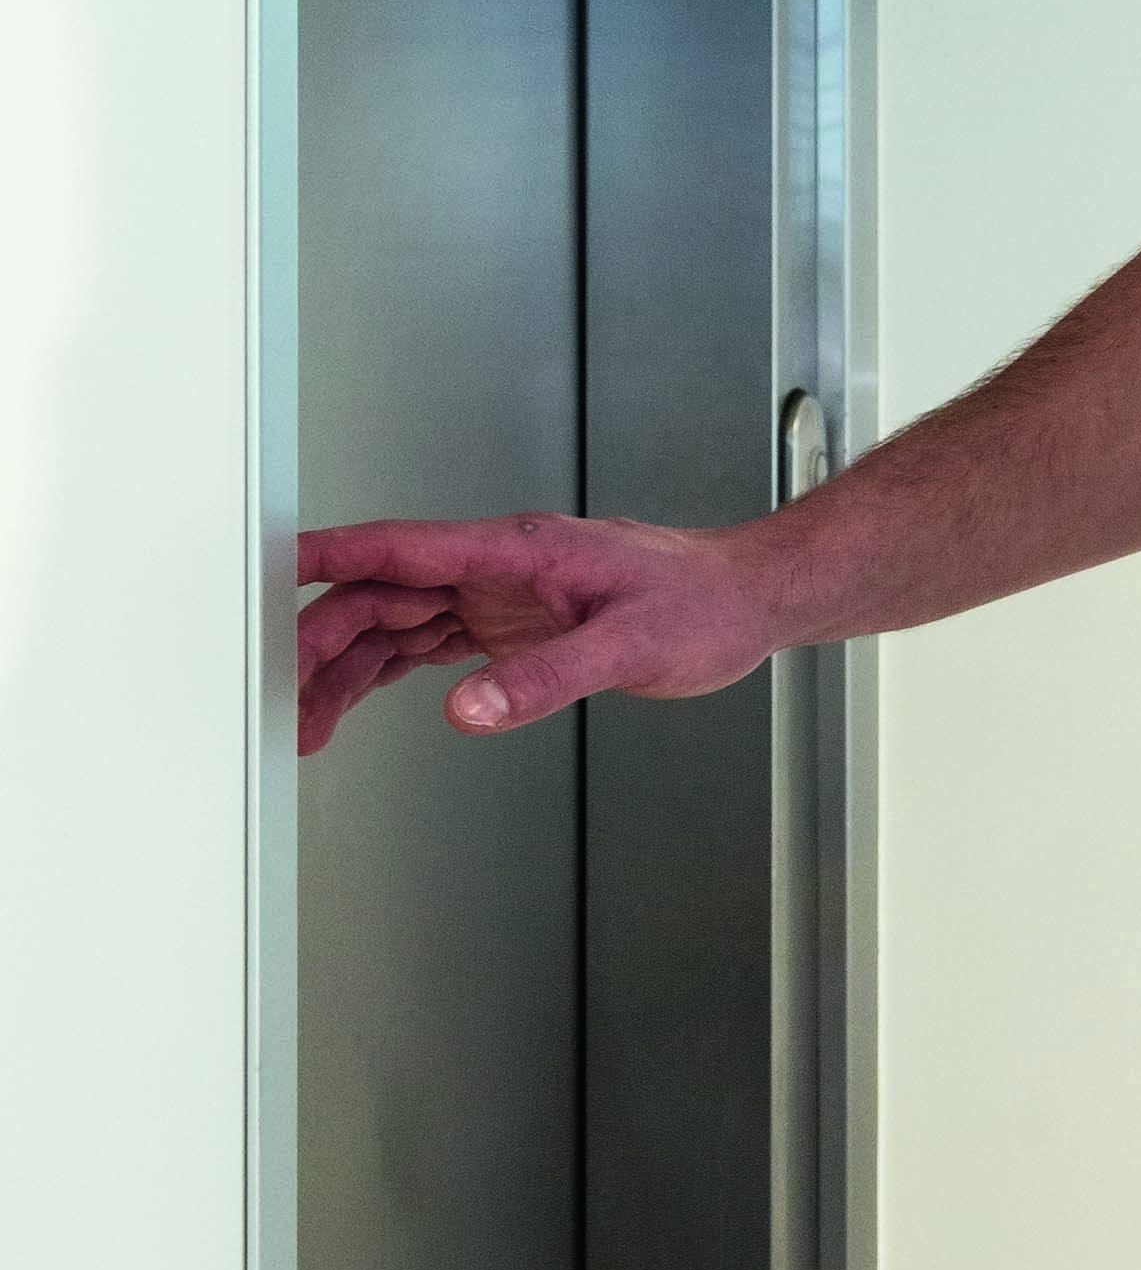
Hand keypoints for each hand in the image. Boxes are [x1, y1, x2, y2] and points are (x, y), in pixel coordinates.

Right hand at [293, 513, 776, 759]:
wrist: (745, 600)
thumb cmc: (701, 602)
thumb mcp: (628, 646)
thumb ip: (544, 680)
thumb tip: (467, 710)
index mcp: (514, 550)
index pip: (401, 549)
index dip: (329, 557)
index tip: (267, 570)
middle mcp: (496, 568)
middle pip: (382, 595)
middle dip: (321, 639)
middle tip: (280, 693)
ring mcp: (500, 597)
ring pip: (398, 624)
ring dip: (346, 667)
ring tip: (304, 720)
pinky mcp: (511, 626)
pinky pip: (430, 644)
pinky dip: (387, 674)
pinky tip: (352, 701)